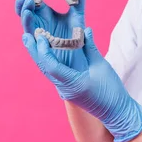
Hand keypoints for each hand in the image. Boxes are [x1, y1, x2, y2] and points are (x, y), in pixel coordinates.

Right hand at [14, 0, 87, 71]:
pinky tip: (29, 21)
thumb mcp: (78, 16)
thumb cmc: (77, 38)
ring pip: (25, 23)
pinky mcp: (40, 48)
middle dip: (22, 0)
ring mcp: (38, 36)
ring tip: (29, 2)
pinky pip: (30, 39)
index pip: (32, 0)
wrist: (80, 60)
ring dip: (24, 12)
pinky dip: (28, 30)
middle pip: (24, 10)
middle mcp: (38, 24)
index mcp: (45, 14)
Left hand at [21, 27, 141, 141]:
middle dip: (35, 51)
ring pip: (47, 71)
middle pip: (45, 68)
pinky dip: (49, 60)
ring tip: (31, 40)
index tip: (40, 36)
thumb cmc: (111, 91)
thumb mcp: (101, 66)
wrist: (116, 112)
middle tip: (26, 35)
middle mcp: (65, 88)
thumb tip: (85, 29)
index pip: (52, 66)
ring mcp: (65, 90)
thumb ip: (90, 48)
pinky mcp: (68, 89)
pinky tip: (46, 50)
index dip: (44, 51)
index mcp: (73, 83)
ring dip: (39, 55)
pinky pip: (54, 73)